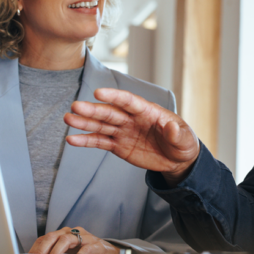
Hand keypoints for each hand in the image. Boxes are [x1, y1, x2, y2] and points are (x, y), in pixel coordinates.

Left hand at [28, 226, 118, 253]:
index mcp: (62, 234)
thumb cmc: (85, 253)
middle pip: (53, 237)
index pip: (45, 238)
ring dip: (57, 251)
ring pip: (67, 239)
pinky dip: (79, 253)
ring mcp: (84, 237)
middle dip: (43, 249)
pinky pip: (87, 247)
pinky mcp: (96, 244)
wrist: (109, 251)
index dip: (36, 249)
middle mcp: (72, 232)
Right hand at [64, 88, 199, 185]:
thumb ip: (177, 134)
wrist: (177, 160)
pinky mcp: (118, 145)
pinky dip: (86, 141)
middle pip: (110, 112)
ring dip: (84, 122)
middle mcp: (132, 119)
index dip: (114, 97)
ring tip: (68, 119)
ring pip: (101, 125)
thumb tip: (171, 127)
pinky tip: (72, 139)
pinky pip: (100, 142)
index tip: (98, 93)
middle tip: (76, 107)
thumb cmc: (183, 144)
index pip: (129, 101)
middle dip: (93, 110)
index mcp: (148, 111)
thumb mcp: (186, 140)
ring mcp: (123, 131)